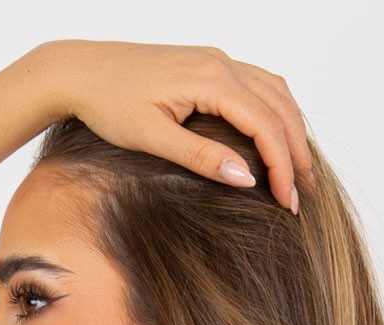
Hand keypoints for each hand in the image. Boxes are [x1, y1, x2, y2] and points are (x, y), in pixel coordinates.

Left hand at [39, 39, 314, 210]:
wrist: (80, 70)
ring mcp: (216, 60)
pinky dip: (276, 111)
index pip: (265, 125)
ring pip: (275, 92)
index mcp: (210, 79)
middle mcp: (220, 63)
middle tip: (302, 196)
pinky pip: (258, 84)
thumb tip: (247, 179)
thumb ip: (201, 157)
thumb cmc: (108, 104)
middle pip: (280, 107)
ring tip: (298, 171)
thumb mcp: (153, 137)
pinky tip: (276, 137)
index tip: (288, 205)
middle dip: (296, 153)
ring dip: (292, 130)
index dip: (283, 167)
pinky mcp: (208, 64)